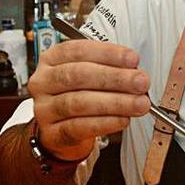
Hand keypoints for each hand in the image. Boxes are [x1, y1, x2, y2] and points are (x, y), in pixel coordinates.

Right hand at [28, 41, 150, 160]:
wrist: (60, 129)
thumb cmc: (79, 95)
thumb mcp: (90, 76)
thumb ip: (110, 70)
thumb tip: (136, 74)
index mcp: (53, 59)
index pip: (77, 50)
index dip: (107, 54)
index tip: (133, 59)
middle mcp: (44, 81)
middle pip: (78, 75)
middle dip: (114, 78)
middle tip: (141, 82)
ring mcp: (44, 108)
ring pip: (78, 102)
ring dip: (115, 102)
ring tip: (138, 104)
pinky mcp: (51, 133)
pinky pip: (78, 127)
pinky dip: (104, 123)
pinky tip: (122, 120)